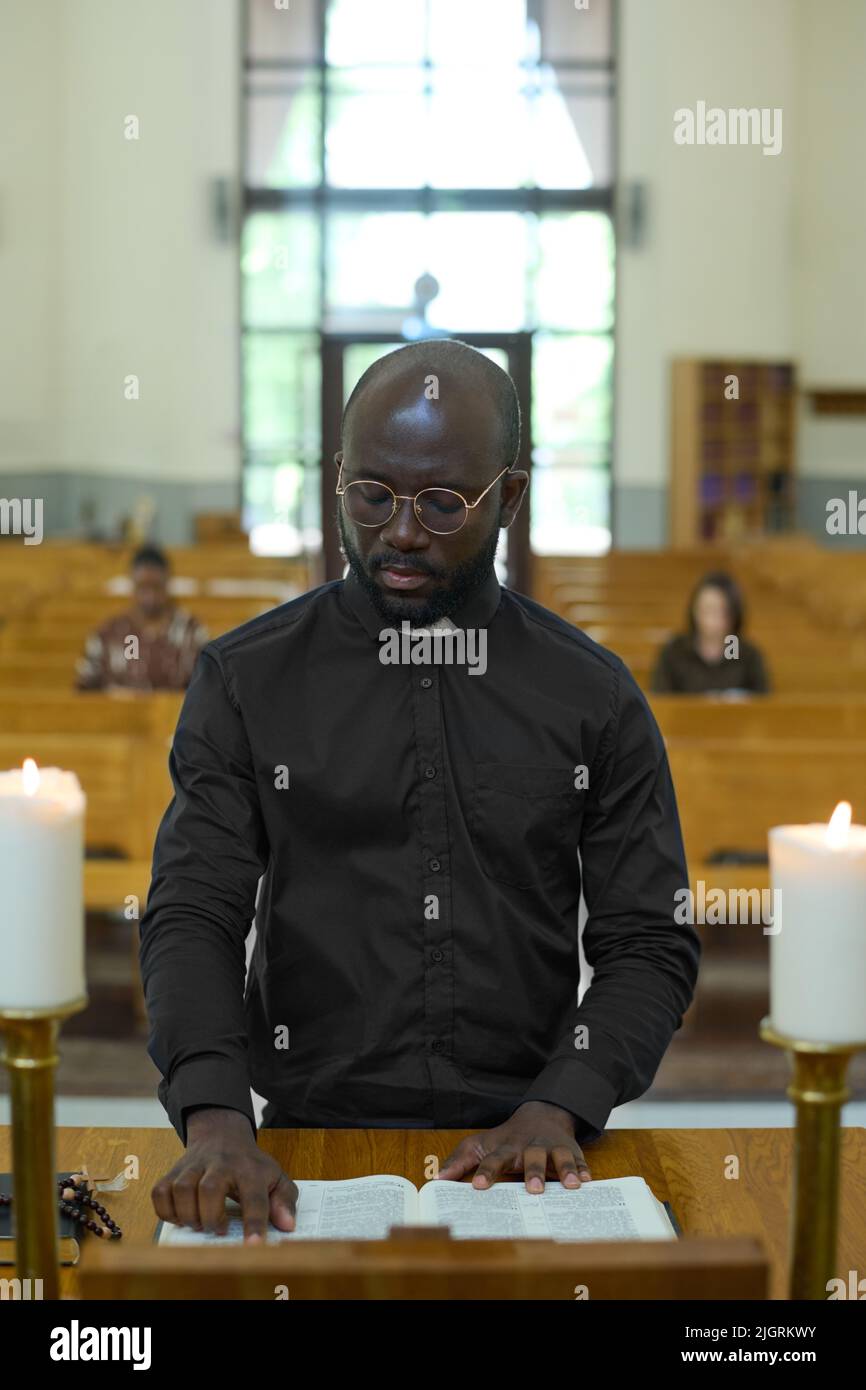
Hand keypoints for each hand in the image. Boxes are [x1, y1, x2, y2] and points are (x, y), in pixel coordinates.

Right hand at [151, 1107, 297, 1243]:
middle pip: (210, 1188)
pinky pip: (160, 1191)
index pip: (254, 1197)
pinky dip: (166, 1210)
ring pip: (182, 1188)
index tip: (254, 1246)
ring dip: (188, 1214)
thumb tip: (287, 1226)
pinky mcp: (174, 1170)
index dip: (254, 1223)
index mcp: (250, 1169)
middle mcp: (220, 1164)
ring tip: (199, 1224)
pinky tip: (180, 1217)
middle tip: (217, 1230)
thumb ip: (284, 1201)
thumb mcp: (275, 1177)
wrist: (222, 1133)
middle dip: (211, 1217)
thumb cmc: (250, 1164)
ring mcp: (194, 1165)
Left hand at [437, 1101, 592, 1191]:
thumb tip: (437, 1179)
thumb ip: (459, 1161)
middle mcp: (530, 1146)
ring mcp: (552, 1147)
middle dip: (532, 1171)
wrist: (541, 1115)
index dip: (485, 1172)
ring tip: (571, 1185)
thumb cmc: (506, 1138)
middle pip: (531, 1156)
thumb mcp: (480, 1144)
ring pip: (559, 1155)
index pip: (493, 1159)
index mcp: (506, 1147)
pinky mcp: (571, 1151)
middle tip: (533, 1189)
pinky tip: (588, 1181)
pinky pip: (580, 1159)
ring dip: (564, 1168)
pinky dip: (584, 1169)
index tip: (478, 1186)